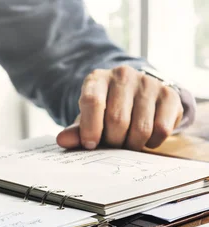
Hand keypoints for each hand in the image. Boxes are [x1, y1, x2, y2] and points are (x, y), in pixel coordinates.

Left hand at [56, 65, 183, 150]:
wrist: (135, 98)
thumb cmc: (105, 112)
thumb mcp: (87, 120)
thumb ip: (75, 131)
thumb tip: (62, 140)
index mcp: (97, 79)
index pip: (92, 102)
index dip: (90, 128)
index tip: (90, 145)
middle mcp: (123, 75)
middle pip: (117, 120)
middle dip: (113, 142)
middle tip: (112, 146)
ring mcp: (148, 83)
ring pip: (141, 128)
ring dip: (133, 145)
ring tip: (127, 144)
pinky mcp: (169, 94)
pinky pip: (162, 129)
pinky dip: (152, 142)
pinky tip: (145, 139)